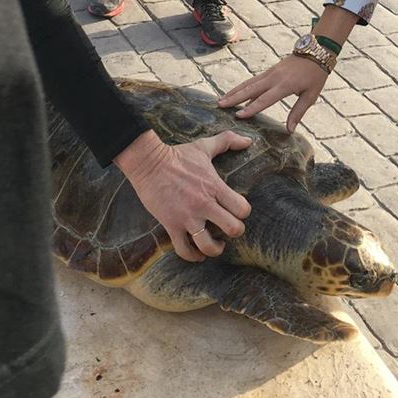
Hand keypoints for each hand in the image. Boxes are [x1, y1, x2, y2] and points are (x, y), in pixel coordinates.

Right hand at [115, 130, 252, 261]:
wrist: (148, 163)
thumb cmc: (178, 155)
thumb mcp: (204, 146)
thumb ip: (228, 141)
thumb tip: (249, 140)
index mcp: (215, 187)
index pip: (242, 209)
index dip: (243, 213)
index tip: (238, 212)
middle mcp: (204, 204)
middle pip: (233, 229)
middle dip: (235, 232)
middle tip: (230, 229)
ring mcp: (187, 217)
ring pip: (208, 245)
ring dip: (215, 249)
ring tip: (216, 245)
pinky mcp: (171, 225)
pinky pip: (184, 250)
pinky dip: (192, 257)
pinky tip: (198, 255)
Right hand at [219, 55, 329, 132]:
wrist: (315, 52)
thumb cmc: (315, 76)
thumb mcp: (310, 95)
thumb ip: (298, 112)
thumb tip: (289, 130)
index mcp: (285, 85)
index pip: (265, 99)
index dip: (251, 108)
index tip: (238, 115)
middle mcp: (274, 78)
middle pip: (250, 89)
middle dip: (234, 97)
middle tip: (220, 105)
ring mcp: (270, 73)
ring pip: (249, 83)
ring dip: (234, 91)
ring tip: (221, 100)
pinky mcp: (269, 71)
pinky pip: (253, 80)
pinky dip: (242, 87)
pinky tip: (235, 93)